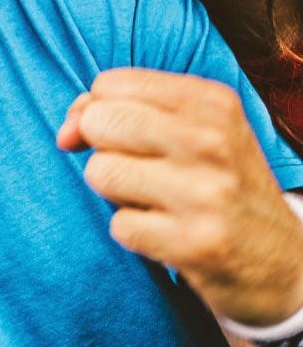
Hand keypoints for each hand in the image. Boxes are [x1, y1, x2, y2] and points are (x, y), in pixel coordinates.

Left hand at [61, 68, 302, 327]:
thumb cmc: (217, 184)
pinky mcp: (195, 243)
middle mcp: (212, 141)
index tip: (122, 136)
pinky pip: (118, 226)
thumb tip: (65, 134)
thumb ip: (118, 111)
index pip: (109, 85)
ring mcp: (206, 193)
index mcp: (213, 103)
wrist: (282, 262)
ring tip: (159, 202)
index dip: (98, 112)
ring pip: (101, 173)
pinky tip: (169, 234)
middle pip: (99, 122)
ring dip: (117, 194)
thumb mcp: (190, 131)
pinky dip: (134, 233)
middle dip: (104, 150)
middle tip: (143, 172)